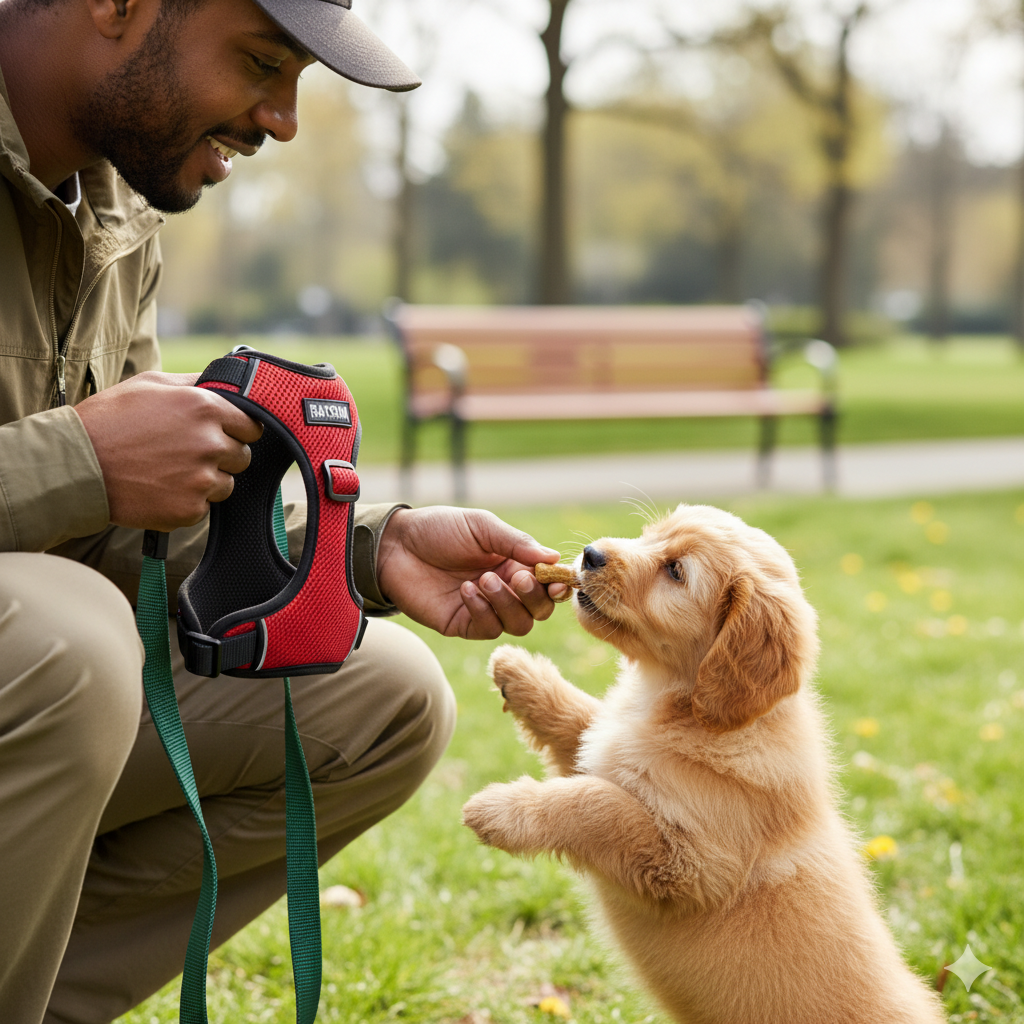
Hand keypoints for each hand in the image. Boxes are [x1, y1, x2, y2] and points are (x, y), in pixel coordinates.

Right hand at [74, 371, 262, 530]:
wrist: (75, 466)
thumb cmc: (110, 420)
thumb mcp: (151, 384)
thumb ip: (194, 384)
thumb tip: (223, 383)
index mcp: (206, 408)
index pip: (253, 426)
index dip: (238, 430)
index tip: (224, 433)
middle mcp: (210, 443)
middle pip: (242, 456)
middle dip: (222, 456)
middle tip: (188, 453)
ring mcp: (201, 479)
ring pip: (226, 484)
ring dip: (207, 480)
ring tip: (170, 470)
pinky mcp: (189, 509)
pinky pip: (204, 507)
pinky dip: (187, 502)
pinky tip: (161, 488)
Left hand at [375, 506, 566, 638]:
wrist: (395, 545)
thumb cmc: (439, 529)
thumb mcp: (481, 527)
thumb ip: (517, 543)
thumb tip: (555, 558)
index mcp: (513, 563)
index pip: (548, 583)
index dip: (558, 585)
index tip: (557, 582)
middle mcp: (504, 589)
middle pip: (539, 609)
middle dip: (534, 596)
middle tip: (516, 579)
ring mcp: (485, 609)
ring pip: (518, 624)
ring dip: (507, 604)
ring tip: (483, 580)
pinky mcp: (463, 624)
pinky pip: (488, 629)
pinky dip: (483, 611)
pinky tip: (465, 590)